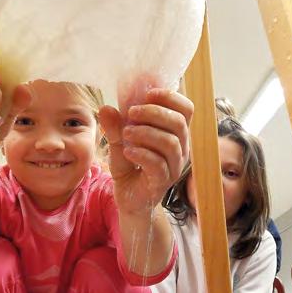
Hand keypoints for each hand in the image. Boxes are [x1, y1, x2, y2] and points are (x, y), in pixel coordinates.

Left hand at [100, 88, 191, 214]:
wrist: (129, 198)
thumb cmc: (130, 167)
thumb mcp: (119, 143)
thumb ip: (115, 127)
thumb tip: (106, 108)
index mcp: (175, 134)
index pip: (186, 109)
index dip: (170, 97)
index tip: (148, 94)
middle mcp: (180, 149)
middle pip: (178, 122)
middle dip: (153, 112)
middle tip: (130, 113)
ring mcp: (174, 166)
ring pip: (170, 142)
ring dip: (145, 133)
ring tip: (125, 133)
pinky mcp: (163, 181)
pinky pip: (158, 164)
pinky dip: (141, 154)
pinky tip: (127, 152)